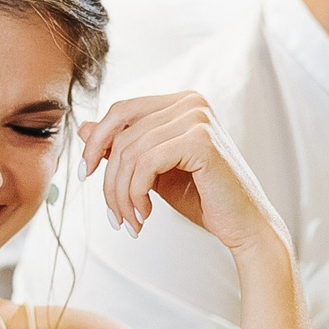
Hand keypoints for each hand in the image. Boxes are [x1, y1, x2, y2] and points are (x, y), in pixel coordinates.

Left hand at [78, 92, 289, 262]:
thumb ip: (124, 147)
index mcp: (181, 103)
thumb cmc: (203, 198)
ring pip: (130, 152)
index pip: (122, 111)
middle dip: (109, 179)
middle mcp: (191, 102)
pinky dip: (137, 194)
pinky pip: (146, 163)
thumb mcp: (154, 171)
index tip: (86, 174)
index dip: (97, 141)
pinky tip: (146, 216)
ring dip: (122, 194)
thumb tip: (83, 128)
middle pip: (122, 133)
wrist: (245, 226)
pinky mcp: (201, 140)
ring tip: (131, 221)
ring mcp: (198, 118)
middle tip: (114, 215)